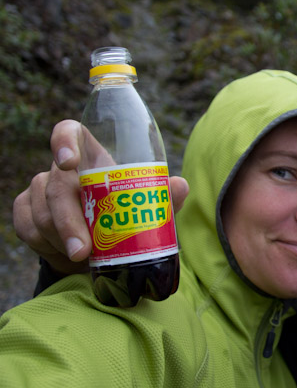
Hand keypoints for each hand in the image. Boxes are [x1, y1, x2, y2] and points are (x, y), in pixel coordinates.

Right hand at [12, 120, 188, 274]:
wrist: (99, 249)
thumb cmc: (126, 217)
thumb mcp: (148, 208)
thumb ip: (163, 197)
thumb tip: (180, 186)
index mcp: (93, 157)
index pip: (69, 132)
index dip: (64, 141)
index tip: (69, 163)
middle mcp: (63, 169)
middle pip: (56, 184)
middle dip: (68, 221)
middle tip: (82, 250)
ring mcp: (41, 189)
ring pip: (41, 210)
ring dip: (60, 238)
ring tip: (82, 256)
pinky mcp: (26, 211)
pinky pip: (27, 227)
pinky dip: (46, 245)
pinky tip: (63, 253)